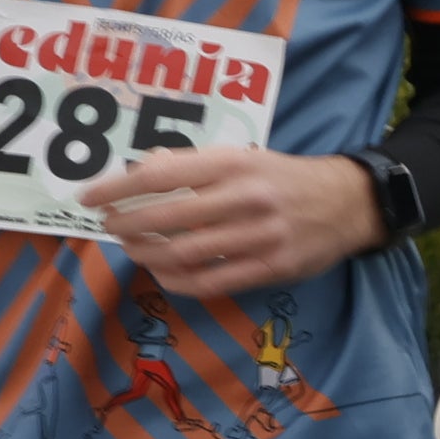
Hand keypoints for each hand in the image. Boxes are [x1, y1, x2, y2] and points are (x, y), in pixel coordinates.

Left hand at [82, 147, 382, 292]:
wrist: (351, 202)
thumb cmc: (285, 177)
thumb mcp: (244, 156)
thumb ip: (193, 164)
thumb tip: (141, 171)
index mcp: (234, 164)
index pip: (159, 176)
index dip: (116, 189)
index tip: (89, 198)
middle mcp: (246, 198)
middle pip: (165, 219)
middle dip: (126, 225)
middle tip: (111, 227)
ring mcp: (261, 235)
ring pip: (183, 254)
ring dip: (147, 254)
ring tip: (134, 249)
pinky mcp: (272, 266)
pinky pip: (211, 282)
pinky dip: (177, 281)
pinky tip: (164, 273)